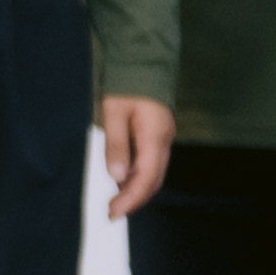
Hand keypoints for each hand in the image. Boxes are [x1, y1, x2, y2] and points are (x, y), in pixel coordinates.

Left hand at [94, 94, 172, 219]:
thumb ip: (116, 145)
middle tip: (112, 212)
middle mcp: (163, 142)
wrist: (143, 61)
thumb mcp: (114, 112)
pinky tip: (121, 179)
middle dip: (134, 200)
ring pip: (153, 174)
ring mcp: (163, 139)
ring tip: (114, 200)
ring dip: (135, 190)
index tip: (113, 212)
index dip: (130, 199)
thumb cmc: (127, 84)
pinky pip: (151, 163)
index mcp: (154, 137)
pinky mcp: (157, 136)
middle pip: (153, 181)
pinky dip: (137, 176)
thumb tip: (116, 177)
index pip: (145, 178)